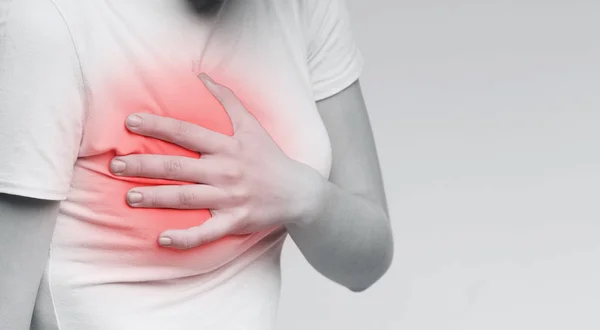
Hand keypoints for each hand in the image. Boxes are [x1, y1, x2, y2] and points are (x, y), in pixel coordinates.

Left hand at [110, 74, 325, 248]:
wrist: (298, 192)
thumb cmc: (270, 157)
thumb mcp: (252, 125)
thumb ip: (227, 99)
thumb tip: (203, 75)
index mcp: (228, 146)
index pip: (187, 133)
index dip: (158, 126)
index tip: (130, 122)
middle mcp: (226, 171)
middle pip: (179, 167)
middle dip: (145, 166)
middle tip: (116, 165)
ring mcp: (230, 199)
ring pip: (187, 199)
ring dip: (156, 198)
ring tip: (129, 197)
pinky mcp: (235, 221)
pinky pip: (207, 232)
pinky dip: (185, 238)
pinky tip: (162, 239)